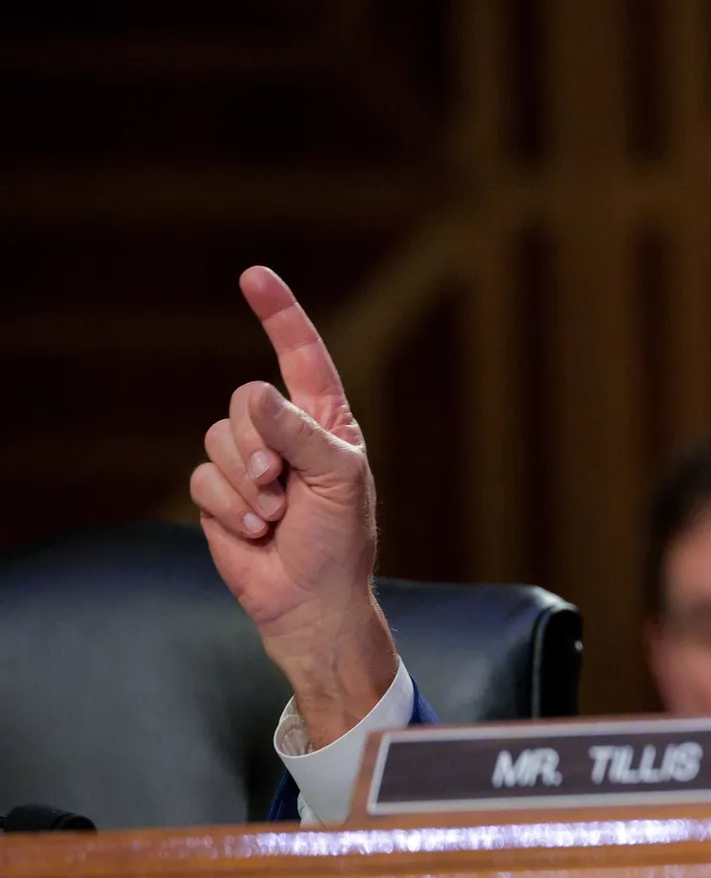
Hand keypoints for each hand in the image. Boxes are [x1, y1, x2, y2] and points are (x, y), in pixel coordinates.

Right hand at [190, 267, 396, 747]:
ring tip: (277, 515)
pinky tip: (255, 531)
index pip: (301, 356)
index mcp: (325, 420)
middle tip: (285, 487)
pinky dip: (229, 507)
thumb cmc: (341, 540)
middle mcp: (283, 432)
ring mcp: (247, 462)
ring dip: (246, 484)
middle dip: (260, 445)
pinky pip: (201, 479)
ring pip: (217, 439)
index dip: (279, 315)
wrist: (312, 600)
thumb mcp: (339, 481)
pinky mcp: (218, 494)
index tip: (254, 276)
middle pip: (245, 401)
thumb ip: (300, 434)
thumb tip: (257, 394)